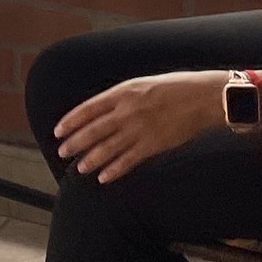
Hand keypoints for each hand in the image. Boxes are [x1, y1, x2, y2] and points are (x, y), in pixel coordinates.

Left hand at [51, 70, 227, 183]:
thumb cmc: (175, 88)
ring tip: (79, 168)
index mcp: (124, 92)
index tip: (58, 130)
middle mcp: (128, 111)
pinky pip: (129, 160)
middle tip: (62, 152)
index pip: (89, 108)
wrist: (202, 98)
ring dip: (91, 159)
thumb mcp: (143, 84)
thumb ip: (122, 97)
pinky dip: (114, 170)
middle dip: (75, 142)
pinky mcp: (153, 145)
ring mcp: (140, 129)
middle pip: (94, 130)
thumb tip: (102, 111)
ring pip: (108, 148)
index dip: (71, 121)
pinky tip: (104, 177)